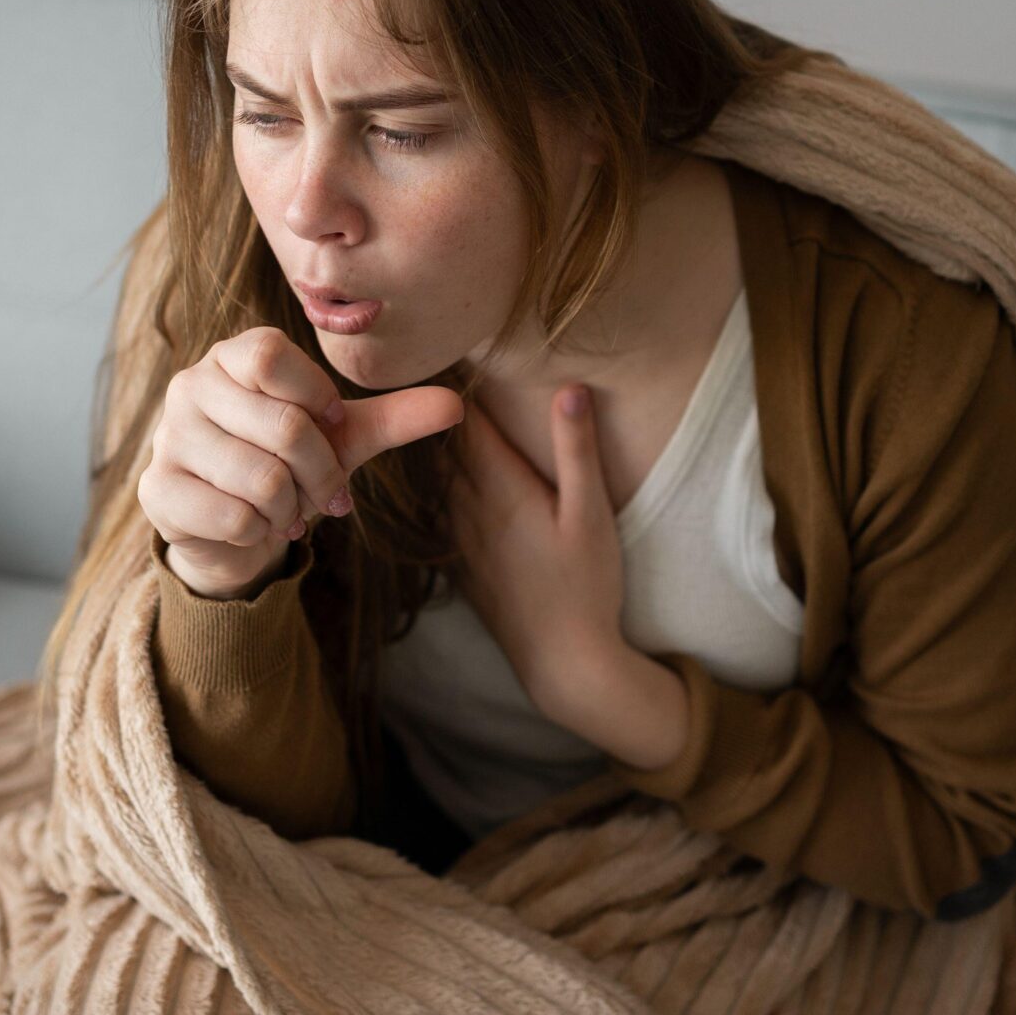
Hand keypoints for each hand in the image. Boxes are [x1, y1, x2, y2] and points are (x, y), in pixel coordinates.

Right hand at [139, 325, 462, 598]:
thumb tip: (456, 405)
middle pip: (284, 426)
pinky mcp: (157, 491)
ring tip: (284, 508)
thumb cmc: (287, 464)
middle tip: (319, 492)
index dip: (315, 398)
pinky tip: (254, 526)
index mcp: (232, 357)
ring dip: (291, 508)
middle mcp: (190, 386)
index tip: (330, 425)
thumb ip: (392, 417)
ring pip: (263, 479)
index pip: (272, 356)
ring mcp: (168, 438)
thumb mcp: (342, 438)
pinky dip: (261, 531)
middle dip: (320, 475)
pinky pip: (234, 517)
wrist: (232, 527)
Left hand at [448, 384, 633, 726]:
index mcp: (504, 491)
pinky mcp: (465, 569)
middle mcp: (473, 512)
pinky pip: (441, 518)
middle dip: (439, 416)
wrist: (564, 661)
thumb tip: (570, 388)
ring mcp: (463, 543)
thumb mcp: (591, 514)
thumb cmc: (587, 586)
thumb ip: (577, 451)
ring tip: (424, 420)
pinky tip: (437, 486)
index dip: (459, 390)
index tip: (449, 354)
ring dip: (434, 452)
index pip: (471, 427)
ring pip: (438, 483)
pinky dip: (437, 492)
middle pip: (447, 451)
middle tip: (428, 378)